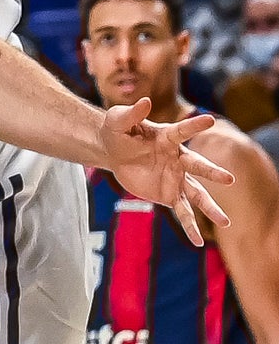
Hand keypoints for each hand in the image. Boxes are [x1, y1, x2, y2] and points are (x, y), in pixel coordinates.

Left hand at [100, 102, 231, 244]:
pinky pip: (182, 212)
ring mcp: (175, 178)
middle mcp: (177, 159)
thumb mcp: (119, 120)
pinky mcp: (168, 194)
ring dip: (210, 208)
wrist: (113, 152)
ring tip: (226, 223)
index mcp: (167, 137)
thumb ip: (132, 113)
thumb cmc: (118, 131)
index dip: (195, 125)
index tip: (211, 120)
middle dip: (212, 172)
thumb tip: (145, 101)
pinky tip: (198, 242)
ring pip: (196, 194)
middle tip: (229, 179)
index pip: (183, 130)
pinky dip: (190, 227)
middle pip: (197, 166)